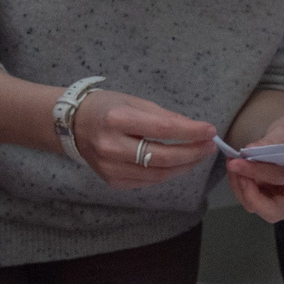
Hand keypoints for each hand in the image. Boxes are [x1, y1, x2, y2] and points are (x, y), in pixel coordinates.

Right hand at [73, 90, 215, 187]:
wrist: (72, 125)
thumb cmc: (106, 108)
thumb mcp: (134, 102)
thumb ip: (164, 116)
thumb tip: (194, 129)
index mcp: (116, 120)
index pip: (163, 129)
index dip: (190, 132)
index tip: (210, 131)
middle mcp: (111, 146)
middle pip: (163, 157)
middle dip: (192, 153)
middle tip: (209, 146)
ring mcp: (110, 168)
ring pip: (157, 174)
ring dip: (183, 166)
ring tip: (198, 155)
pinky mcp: (112, 181)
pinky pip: (146, 181)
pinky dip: (166, 173)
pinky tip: (177, 164)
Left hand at [224, 110, 283, 222]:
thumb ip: (271, 140)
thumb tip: (251, 150)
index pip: (281, 178)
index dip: (257, 171)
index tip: (236, 162)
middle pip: (274, 211)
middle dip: (250, 195)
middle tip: (235, 174)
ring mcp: (283, 199)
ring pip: (258, 207)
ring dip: (240, 189)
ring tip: (232, 166)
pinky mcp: (269, 198)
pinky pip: (252, 200)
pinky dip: (240, 187)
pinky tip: (235, 170)